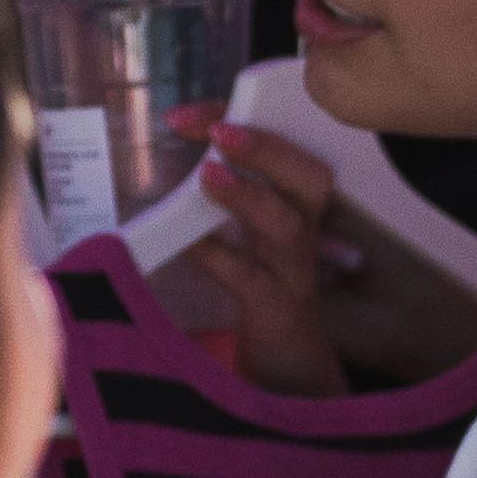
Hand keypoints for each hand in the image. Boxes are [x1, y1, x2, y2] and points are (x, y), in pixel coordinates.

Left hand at [149, 120, 350, 395]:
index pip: (284, 146)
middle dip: (268, 147)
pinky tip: (186, 243)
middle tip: (221, 131)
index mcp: (296, 203)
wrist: (291, 362)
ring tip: (208, 175)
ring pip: (287, 227)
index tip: (190, 115)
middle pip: (310, 178)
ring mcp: (293, 272)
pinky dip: (216, 257)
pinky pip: (250, 280)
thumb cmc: (263, 283)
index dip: (244, 122)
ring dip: (249, 196)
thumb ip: (221, 196)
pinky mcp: (276, 310)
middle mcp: (304, 231)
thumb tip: (167, 161)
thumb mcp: (248, 231)